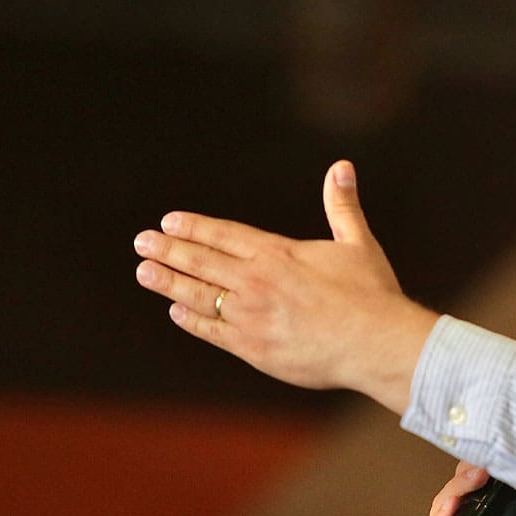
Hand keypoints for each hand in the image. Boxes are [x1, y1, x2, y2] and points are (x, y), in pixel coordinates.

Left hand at [133, 160, 437, 411]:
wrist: (373, 343)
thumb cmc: (370, 294)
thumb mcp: (357, 243)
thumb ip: (342, 206)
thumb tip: (342, 167)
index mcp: (278, 254)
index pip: (224, 235)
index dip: (194, 227)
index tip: (169, 221)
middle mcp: (256, 281)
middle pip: (202, 262)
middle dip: (169, 250)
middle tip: (142, 242)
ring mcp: (250, 316)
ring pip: (199, 295)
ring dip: (169, 282)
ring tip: (145, 272)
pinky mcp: (253, 348)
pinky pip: (212, 331)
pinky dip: (191, 320)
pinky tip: (176, 311)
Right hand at [416, 462, 515, 515]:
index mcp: (492, 515)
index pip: (480, 481)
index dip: (485, 466)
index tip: (496, 456)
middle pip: (457, 488)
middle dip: (467, 474)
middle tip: (482, 467)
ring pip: (441, 507)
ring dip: (454, 493)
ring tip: (471, 482)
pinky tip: (448, 514)